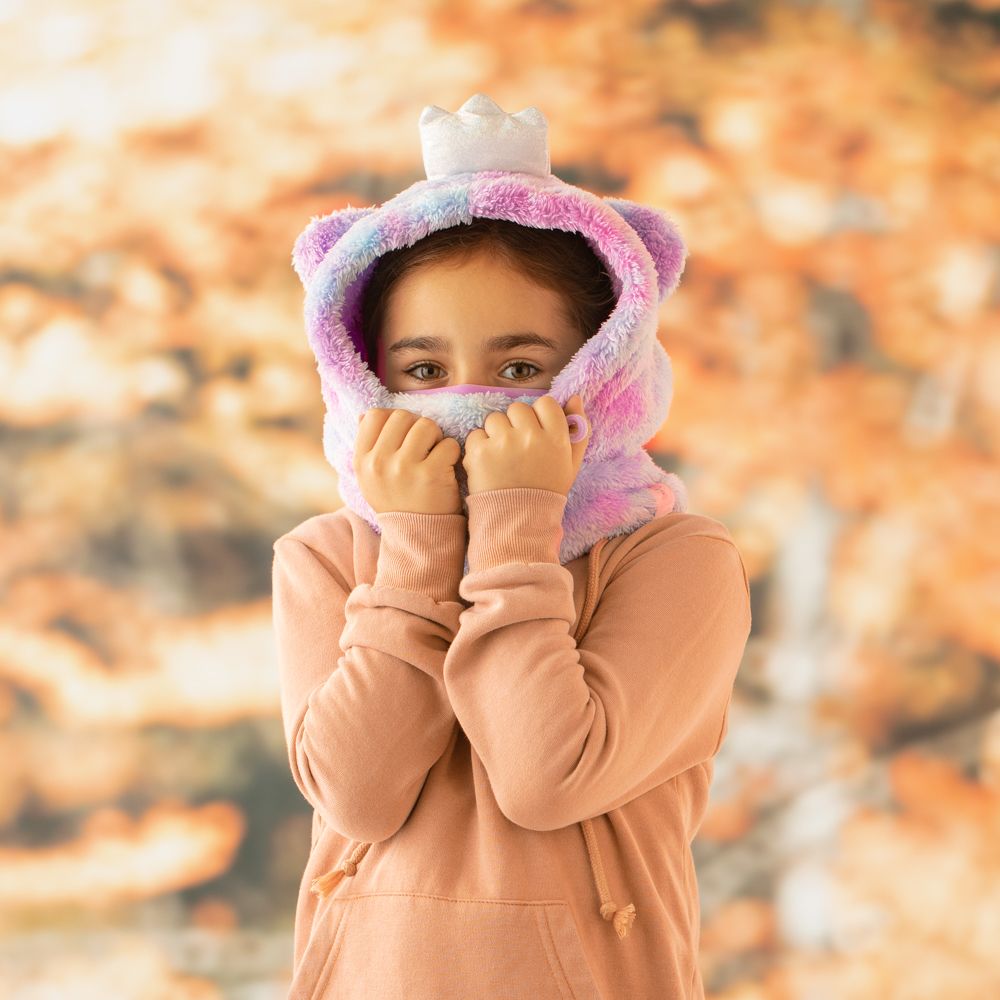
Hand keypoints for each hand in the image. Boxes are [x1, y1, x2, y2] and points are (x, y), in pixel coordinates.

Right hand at [354, 408, 463, 514]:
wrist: (417, 538)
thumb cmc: (397, 501)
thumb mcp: (370, 478)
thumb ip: (368, 447)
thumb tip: (363, 414)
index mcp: (362, 461)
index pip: (374, 415)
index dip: (394, 419)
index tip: (404, 435)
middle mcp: (379, 463)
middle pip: (402, 416)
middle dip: (417, 427)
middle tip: (424, 447)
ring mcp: (404, 468)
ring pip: (426, 425)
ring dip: (436, 437)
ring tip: (435, 455)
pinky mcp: (431, 474)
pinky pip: (448, 444)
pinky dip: (452, 453)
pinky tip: (446, 468)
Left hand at [462, 394, 588, 497]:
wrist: (518, 522)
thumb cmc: (546, 491)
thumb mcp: (570, 464)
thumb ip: (579, 431)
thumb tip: (575, 397)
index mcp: (556, 438)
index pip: (545, 403)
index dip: (539, 416)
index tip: (536, 432)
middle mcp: (531, 437)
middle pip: (518, 408)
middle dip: (516, 424)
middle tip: (517, 448)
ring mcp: (504, 443)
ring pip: (495, 418)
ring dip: (496, 433)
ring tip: (501, 457)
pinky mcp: (480, 452)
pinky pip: (476, 434)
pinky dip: (479, 447)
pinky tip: (488, 463)